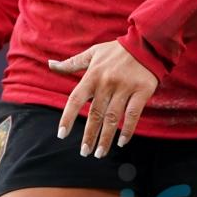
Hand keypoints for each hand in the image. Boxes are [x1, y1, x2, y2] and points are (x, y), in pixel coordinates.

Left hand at [48, 40, 157, 157]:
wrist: (145, 43)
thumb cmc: (116, 50)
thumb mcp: (92, 53)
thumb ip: (72, 63)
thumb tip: (50, 65)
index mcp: (93, 74)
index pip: (75, 99)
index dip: (67, 117)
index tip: (61, 134)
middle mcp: (106, 82)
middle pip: (95, 114)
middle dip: (89, 135)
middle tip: (84, 152)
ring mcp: (124, 87)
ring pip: (112, 118)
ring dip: (105, 138)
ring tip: (100, 153)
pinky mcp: (141, 91)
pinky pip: (133, 114)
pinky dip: (127, 130)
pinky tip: (122, 142)